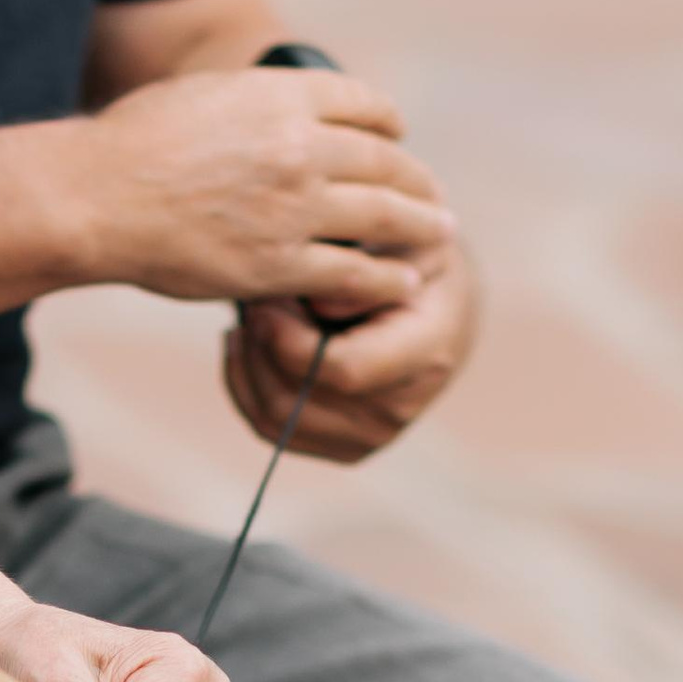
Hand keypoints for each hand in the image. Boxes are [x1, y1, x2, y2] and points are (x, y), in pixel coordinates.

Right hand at [75, 66, 452, 319]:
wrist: (99, 196)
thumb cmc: (134, 143)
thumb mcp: (204, 95)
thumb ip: (253, 103)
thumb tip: (274, 110)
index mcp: (283, 96)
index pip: (363, 104)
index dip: (389, 123)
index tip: (398, 137)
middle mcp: (301, 146)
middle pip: (385, 162)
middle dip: (417, 180)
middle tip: (435, 193)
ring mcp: (296, 207)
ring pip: (383, 216)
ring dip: (421, 226)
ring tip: (441, 234)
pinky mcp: (280, 263)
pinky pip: (352, 273)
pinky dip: (385, 278)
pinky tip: (404, 282)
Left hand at [224, 240, 482, 464]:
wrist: (434, 302)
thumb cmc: (413, 256)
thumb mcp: (404, 234)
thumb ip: (372, 261)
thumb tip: (321, 303)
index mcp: (428, 351)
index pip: (344, 369)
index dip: (290, 338)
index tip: (265, 299)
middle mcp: (402, 407)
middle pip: (298, 401)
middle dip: (262, 349)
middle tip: (251, 301)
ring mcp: (373, 435)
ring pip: (277, 421)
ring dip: (249, 367)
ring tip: (249, 317)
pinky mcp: (346, 446)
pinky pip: (273, 430)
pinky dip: (248, 386)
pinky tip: (250, 343)